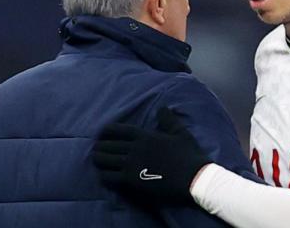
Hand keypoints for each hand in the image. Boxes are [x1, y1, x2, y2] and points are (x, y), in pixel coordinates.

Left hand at [93, 107, 211, 203]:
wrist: (193, 178)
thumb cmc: (189, 155)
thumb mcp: (180, 133)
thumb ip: (168, 119)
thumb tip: (162, 107)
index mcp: (145, 136)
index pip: (118, 130)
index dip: (106, 131)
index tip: (101, 133)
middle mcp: (135, 148)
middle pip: (108, 145)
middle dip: (100, 146)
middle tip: (96, 148)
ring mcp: (132, 164)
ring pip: (105, 160)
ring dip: (98, 160)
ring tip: (97, 160)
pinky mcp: (131, 181)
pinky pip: (109, 177)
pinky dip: (103, 175)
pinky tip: (102, 175)